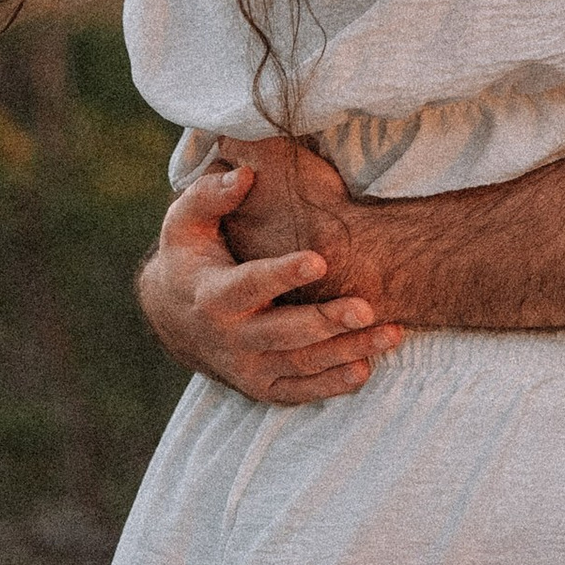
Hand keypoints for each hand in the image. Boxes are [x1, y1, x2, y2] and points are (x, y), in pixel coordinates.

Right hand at [136, 147, 399, 405]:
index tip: (320, 259)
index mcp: (213, 295)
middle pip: (285, 333)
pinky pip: (301, 391)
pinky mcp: (262, 387)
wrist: (173, 317)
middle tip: (368, 308)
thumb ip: (212, 194)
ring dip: (347, 351)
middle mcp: (230, 340)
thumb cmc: (189, 255)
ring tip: (390, 333)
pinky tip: (367, 369)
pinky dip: (333, 385)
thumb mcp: (186, 220)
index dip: (284, 274)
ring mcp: (247, 369)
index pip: (250, 285)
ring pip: (302, 364)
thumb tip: (243, 173)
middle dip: (327, 321)